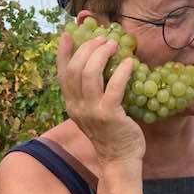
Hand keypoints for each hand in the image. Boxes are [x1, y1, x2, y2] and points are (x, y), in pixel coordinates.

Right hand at [56, 32, 145, 165]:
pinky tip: (130, 63)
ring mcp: (92, 111)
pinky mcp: (109, 115)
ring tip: (114, 44)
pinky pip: (114, 87)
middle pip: (75, 69)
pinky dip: (122, 71)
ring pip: (90, 74)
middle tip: (102, 39)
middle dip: (88, 48)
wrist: (119, 159)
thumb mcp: (92, 112)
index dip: (63, 52)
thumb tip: (98, 65)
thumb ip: (90, 93)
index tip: (68, 34)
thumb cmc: (110, 133)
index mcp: (71, 104)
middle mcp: (77, 107)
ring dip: (102, 54)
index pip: (62, 74)